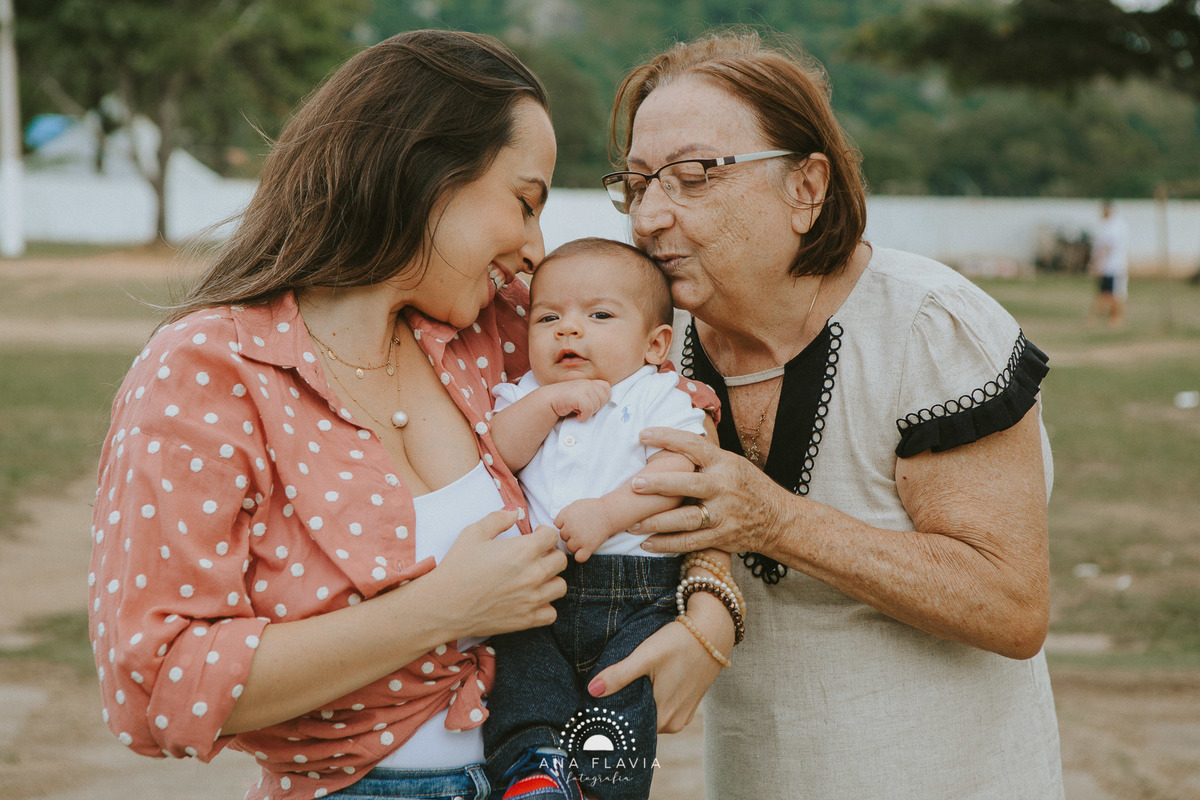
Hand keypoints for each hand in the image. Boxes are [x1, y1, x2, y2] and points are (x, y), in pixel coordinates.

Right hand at [432, 511, 567, 637]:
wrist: (443, 605)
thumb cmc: (457, 567)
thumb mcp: (473, 533)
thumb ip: (498, 518)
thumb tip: (515, 512)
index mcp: (524, 550)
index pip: (552, 536)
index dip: (543, 533)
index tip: (534, 536)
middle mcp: (533, 574)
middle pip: (561, 560)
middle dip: (550, 554)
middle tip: (535, 557)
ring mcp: (532, 599)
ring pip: (561, 586)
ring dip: (551, 580)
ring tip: (535, 578)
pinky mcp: (526, 620)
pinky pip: (551, 613)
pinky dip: (545, 606)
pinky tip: (530, 600)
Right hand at [547, 379, 609, 420]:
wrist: (549, 400)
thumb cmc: (566, 400)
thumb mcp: (581, 395)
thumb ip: (593, 394)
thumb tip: (609, 403)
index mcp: (589, 381)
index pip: (606, 388)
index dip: (602, 399)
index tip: (591, 404)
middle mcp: (587, 383)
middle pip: (604, 398)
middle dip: (595, 407)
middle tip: (583, 408)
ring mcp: (583, 388)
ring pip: (597, 405)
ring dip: (588, 412)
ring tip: (578, 410)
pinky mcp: (578, 396)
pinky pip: (589, 410)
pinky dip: (584, 416)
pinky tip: (577, 415)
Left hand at [554, 498, 614, 561]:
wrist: (610, 513)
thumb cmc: (593, 508)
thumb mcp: (575, 505)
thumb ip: (564, 513)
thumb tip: (556, 525)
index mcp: (566, 516)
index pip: (557, 525)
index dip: (565, 524)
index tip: (575, 522)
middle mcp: (570, 528)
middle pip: (563, 537)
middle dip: (571, 534)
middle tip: (583, 529)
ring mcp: (579, 539)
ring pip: (570, 547)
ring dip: (576, 544)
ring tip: (586, 537)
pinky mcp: (588, 547)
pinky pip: (579, 558)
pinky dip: (581, 556)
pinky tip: (586, 549)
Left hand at [586, 593, 730, 732]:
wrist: (713, 631)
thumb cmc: (679, 642)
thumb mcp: (645, 656)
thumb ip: (619, 675)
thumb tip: (592, 690)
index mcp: (662, 718)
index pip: (627, 727)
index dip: (612, 716)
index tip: (596, 705)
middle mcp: (673, 724)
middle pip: (639, 721)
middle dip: (623, 708)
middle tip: (604, 692)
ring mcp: (683, 716)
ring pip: (651, 714)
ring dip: (638, 702)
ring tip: (622, 686)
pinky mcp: (689, 705)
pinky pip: (663, 708)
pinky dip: (653, 699)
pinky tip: (645, 684)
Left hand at [630, 427, 790, 555]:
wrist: (778, 520)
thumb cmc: (748, 487)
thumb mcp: (732, 464)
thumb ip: (704, 459)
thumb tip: (668, 446)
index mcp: (724, 463)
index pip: (693, 445)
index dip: (668, 437)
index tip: (643, 434)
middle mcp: (723, 487)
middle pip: (687, 485)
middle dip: (659, 484)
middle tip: (635, 484)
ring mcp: (722, 514)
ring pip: (685, 519)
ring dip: (656, 522)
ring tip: (632, 523)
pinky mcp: (720, 537)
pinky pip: (689, 542)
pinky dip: (666, 544)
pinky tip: (647, 543)